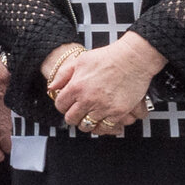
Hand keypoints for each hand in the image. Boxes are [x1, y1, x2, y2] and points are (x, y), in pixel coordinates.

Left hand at [48, 34, 163, 136]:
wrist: (133, 59)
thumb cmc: (107, 57)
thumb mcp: (79, 60)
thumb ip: (63, 74)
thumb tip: (51, 88)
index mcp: (76, 87)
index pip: (60, 106)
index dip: (62, 106)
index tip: (67, 105)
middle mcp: (87, 99)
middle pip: (72, 119)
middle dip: (73, 117)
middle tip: (77, 114)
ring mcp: (103, 107)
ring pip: (87, 126)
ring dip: (87, 123)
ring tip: (89, 118)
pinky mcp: (118, 112)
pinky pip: (106, 127)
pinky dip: (103, 127)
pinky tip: (102, 122)